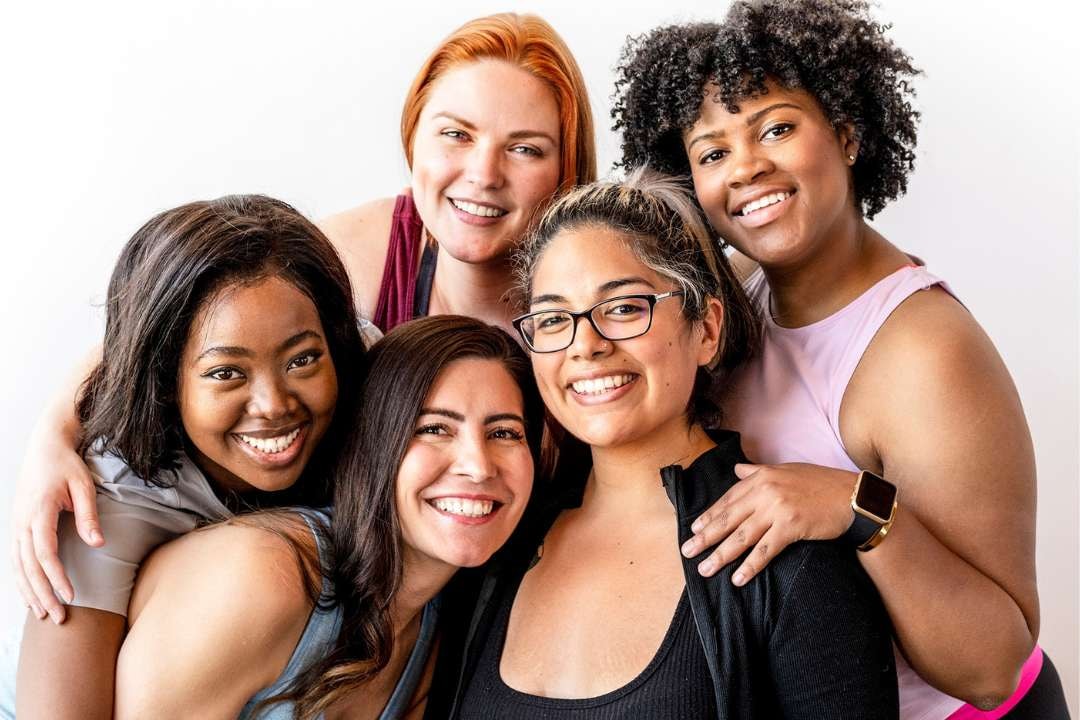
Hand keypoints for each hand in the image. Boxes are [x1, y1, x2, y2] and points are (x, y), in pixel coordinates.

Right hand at [11, 433, 101, 623]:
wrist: (45, 447)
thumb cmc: (67, 465)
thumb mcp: (83, 486)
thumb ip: (89, 516)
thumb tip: (99, 544)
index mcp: (39, 512)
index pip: (44, 553)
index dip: (56, 577)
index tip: (70, 595)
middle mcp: (22, 522)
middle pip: (28, 566)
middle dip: (42, 593)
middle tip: (59, 617)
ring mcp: (16, 524)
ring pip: (17, 566)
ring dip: (29, 591)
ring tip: (42, 614)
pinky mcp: (17, 526)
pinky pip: (14, 559)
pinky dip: (21, 579)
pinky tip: (29, 595)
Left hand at [680, 463, 856, 584]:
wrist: (853, 497)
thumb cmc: (820, 484)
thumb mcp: (786, 471)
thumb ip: (758, 472)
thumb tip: (737, 469)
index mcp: (761, 477)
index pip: (728, 499)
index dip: (710, 516)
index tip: (695, 530)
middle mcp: (764, 491)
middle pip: (728, 518)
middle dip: (706, 537)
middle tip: (688, 551)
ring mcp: (777, 509)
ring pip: (741, 536)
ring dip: (721, 555)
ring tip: (705, 569)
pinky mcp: (791, 527)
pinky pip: (765, 550)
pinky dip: (750, 566)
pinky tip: (738, 578)